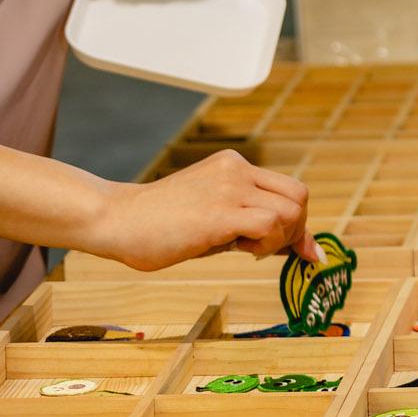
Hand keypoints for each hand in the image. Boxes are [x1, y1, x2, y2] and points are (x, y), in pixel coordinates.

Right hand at [85, 150, 316, 271]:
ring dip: (278, 239)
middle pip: (299, 197)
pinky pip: (269, 224)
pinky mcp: (220, 212)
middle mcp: (237, 170)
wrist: (116, 220)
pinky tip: (238, 249)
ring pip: (290, 212)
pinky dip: (266, 244)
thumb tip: (299, 248)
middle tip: (265, 249)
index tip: (301, 250)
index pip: (289, 189)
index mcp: (234, 166)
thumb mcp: (211, 215)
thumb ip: (249, 223)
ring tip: (243, 247)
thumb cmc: (159, 226)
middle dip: (295, 231)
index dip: (299, 222)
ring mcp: (230, 187)